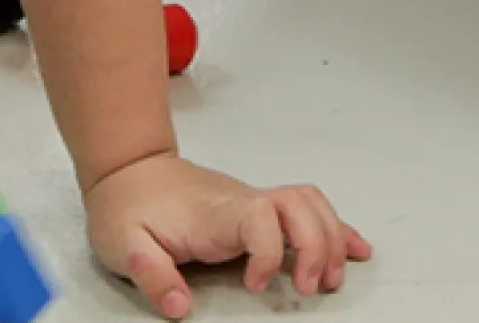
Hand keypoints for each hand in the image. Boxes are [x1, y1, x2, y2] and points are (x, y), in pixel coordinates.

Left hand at [86, 152, 368, 318]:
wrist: (128, 171)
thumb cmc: (127, 208)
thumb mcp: (124, 245)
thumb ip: (152, 275)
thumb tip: (181, 307)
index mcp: (214, 214)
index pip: (261, 217)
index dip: (270, 252)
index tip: (256, 285)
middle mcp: (242, 202)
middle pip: (300, 206)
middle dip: (319, 247)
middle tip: (311, 289)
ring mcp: (253, 202)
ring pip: (310, 204)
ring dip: (331, 239)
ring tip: (332, 280)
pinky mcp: (257, 208)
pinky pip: (307, 209)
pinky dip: (335, 229)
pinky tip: (354, 249)